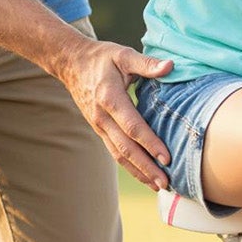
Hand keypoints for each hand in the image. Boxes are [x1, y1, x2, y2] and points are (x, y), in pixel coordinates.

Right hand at [57, 37, 173, 187]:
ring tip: (159, 186)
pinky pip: (115, 151)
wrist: (71, 63)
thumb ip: (147, 63)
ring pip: (119, 154)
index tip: (167, 157)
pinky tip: (145, 176)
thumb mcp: (124, 55)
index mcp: (110, 98)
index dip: (150, 143)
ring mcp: (99, 126)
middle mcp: (102, 117)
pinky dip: (130, 166)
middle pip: (126, 147)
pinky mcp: (99, 130)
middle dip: (146, 167)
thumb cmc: (102, 58)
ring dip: (139, 172)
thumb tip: (170, 66)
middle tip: (166, 182)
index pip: (132, 126)